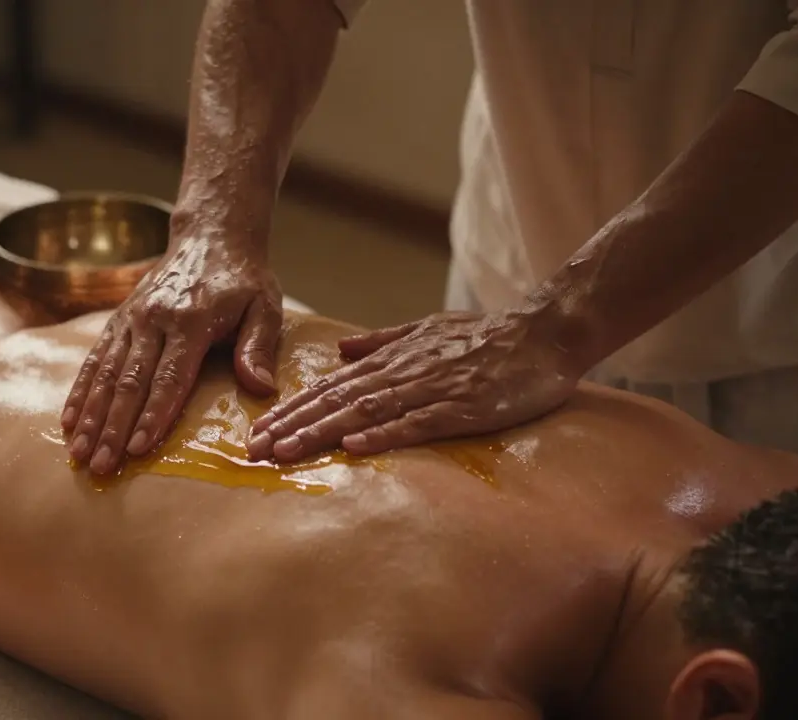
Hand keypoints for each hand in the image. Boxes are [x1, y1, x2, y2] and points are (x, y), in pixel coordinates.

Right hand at [62, 236, 282, 474]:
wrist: (211, 235)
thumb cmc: (243, 279)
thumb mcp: (265, 306)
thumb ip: (258, 346)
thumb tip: (260, 388)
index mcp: (191, 320)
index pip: (169, 377)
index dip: (152, 415)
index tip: (137, 449)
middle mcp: (155, 320)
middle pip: (130, 382)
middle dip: (112, 427)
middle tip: (99, 465)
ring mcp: (133, 318)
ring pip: (107, 373)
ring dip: (90, 415)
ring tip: (78, 451)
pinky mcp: (120, 318)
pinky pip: (96, 358)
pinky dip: (80, 390)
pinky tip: (68, 420)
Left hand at [246, 310, 581, 461]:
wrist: (543, 333)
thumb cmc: (485, 336)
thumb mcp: (426, 330)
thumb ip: (382, 341)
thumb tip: (340, 353)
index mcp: (391, 360)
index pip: (329, 388)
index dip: (291, 410)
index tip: (257, 432)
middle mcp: (402, 373)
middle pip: (335, 402)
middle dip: (292, 425)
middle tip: (253, 450)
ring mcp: (431, 390)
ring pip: (365, 413)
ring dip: (322, 433)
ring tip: (286, 451)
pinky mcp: (462, 407)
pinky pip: (416, 423)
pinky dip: (382, 434)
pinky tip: (352, 447)